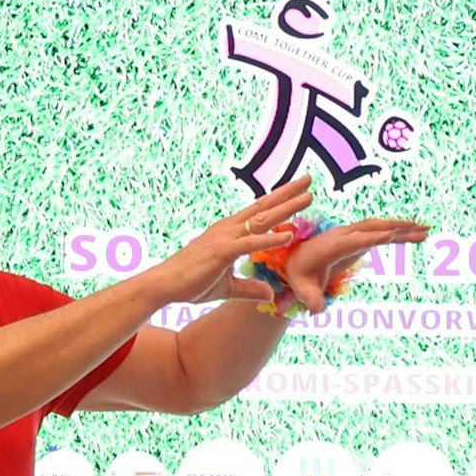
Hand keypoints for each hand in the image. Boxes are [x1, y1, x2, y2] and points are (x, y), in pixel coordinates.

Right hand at [152, 179, 313, 305]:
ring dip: (286, 208)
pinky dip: (270, 239)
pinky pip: (250, 243)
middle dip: (288, 193)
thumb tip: (270, 294)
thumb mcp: (228, 288)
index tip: (300, 191)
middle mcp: (229, 228)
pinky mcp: (222, 251)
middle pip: (264, 207)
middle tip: (309, 180)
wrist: (165, 285)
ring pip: (261, 219)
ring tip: (308, 198)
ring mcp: (225, 237)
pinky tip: (288, 235)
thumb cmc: (191, 283)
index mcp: (230, 232)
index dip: (280, 200)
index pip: (259, 212)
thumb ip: (250, 288)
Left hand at [283, 217, 429, 311]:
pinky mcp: (358, 239)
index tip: (391, 235)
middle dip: (396, 227)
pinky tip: (414, 236)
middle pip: (372, 227)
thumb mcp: (302, 290)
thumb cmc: (298, 276)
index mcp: (331, 246)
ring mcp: (351, 235)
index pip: (354, 240)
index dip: (372, 238)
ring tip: (426, 231)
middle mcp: (343, 236)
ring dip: (402, 228)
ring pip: (379, 227)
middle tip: (421, 229)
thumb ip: (311, 299)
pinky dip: (398, 233)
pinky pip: (380, 233)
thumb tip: (317, 310)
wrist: (294, 262)